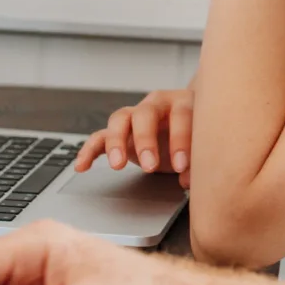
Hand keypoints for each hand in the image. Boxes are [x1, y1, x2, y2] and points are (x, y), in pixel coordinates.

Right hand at [74, 89, 191, 186]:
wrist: (188, 126)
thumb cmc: (198, 134)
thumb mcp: (203, 145)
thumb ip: (198, 161)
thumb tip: (189, 181)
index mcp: (183, 103)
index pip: (181, 116)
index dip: (180, 140)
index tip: (182, 166)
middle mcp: (157, 104)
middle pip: (145, 114)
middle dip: (146, 140)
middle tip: (150, 166)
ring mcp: (135, 115)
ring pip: (119, 119)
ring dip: (116, 142)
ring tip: (117, 166)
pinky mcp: (119, 131)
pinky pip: (100, 136)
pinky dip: (90, 150)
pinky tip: (82, 166)